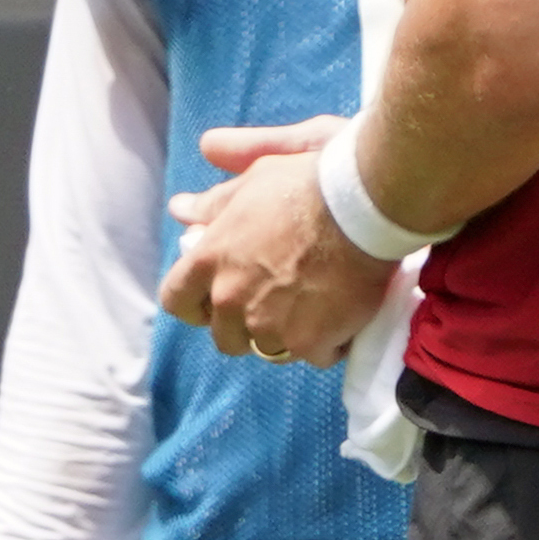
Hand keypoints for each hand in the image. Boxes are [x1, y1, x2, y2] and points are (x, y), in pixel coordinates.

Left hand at [157, 115, 397, 364]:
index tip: (213, 301)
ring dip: (283, 337)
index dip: (194, 304)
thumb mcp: (251, 183)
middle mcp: (231, 300)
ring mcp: (269, 326)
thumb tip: (179, 209)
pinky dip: (325, 344)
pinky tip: (340, 319)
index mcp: (210, 262)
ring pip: (267, 350)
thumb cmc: (305, 186)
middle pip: (223, 337)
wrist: (362, 208)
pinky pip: (311, 356)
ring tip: (309, 311)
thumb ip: (212, 205)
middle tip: (272, 305)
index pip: (176, 301)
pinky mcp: (309, 343)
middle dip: (242, 327)